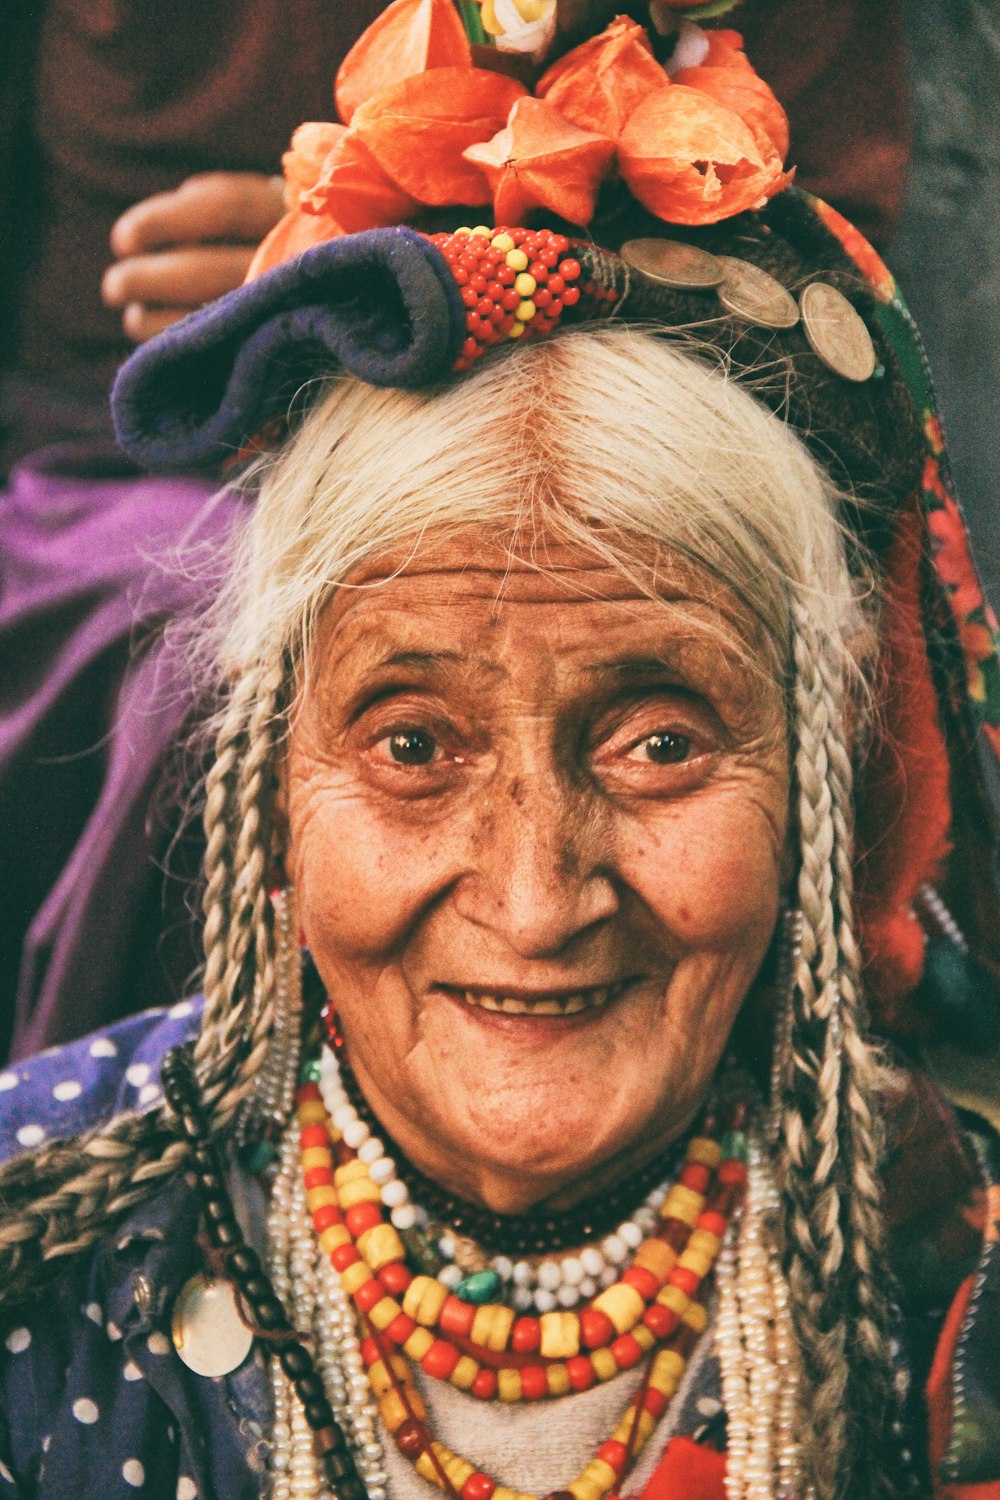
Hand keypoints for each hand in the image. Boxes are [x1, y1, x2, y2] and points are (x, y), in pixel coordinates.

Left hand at [102, 172, 285, 340]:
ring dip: (159, 321)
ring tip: (132, 318)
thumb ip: (206, 209)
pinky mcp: (282, 343)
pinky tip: (159, 340)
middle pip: (209, 271)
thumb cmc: (270, 240)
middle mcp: (297, 261)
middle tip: (114, 287)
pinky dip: (181, 342)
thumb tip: (131, 243)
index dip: (165, 220)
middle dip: (149, 280)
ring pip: (216, 316)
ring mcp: (294, 307)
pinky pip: (224, 351)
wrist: (335, 288)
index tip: (122, 241)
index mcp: (289, 212)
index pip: (224, 207)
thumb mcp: (252, 209)